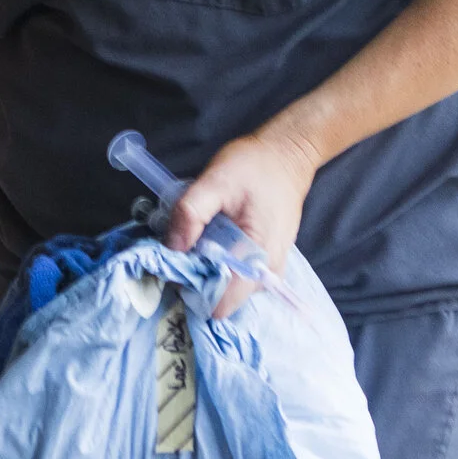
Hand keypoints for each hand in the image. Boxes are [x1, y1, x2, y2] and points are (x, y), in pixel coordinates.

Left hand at [168, 129, 320, 319]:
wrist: (285, 156)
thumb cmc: (254, 167)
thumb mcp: (215, 181)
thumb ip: (191, 213)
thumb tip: (172, 248)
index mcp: (258, 255)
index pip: (224, 302)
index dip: (193, 292)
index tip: (171, 273)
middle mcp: (269, 270)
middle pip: (225, 300)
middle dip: (196, 283)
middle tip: (175, 256)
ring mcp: (270, 267)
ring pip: (231, 289)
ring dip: (206, 275)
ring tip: (189, 248)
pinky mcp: (266, 259)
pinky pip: (238, 275)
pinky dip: (218, 267)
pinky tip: (205, 246)